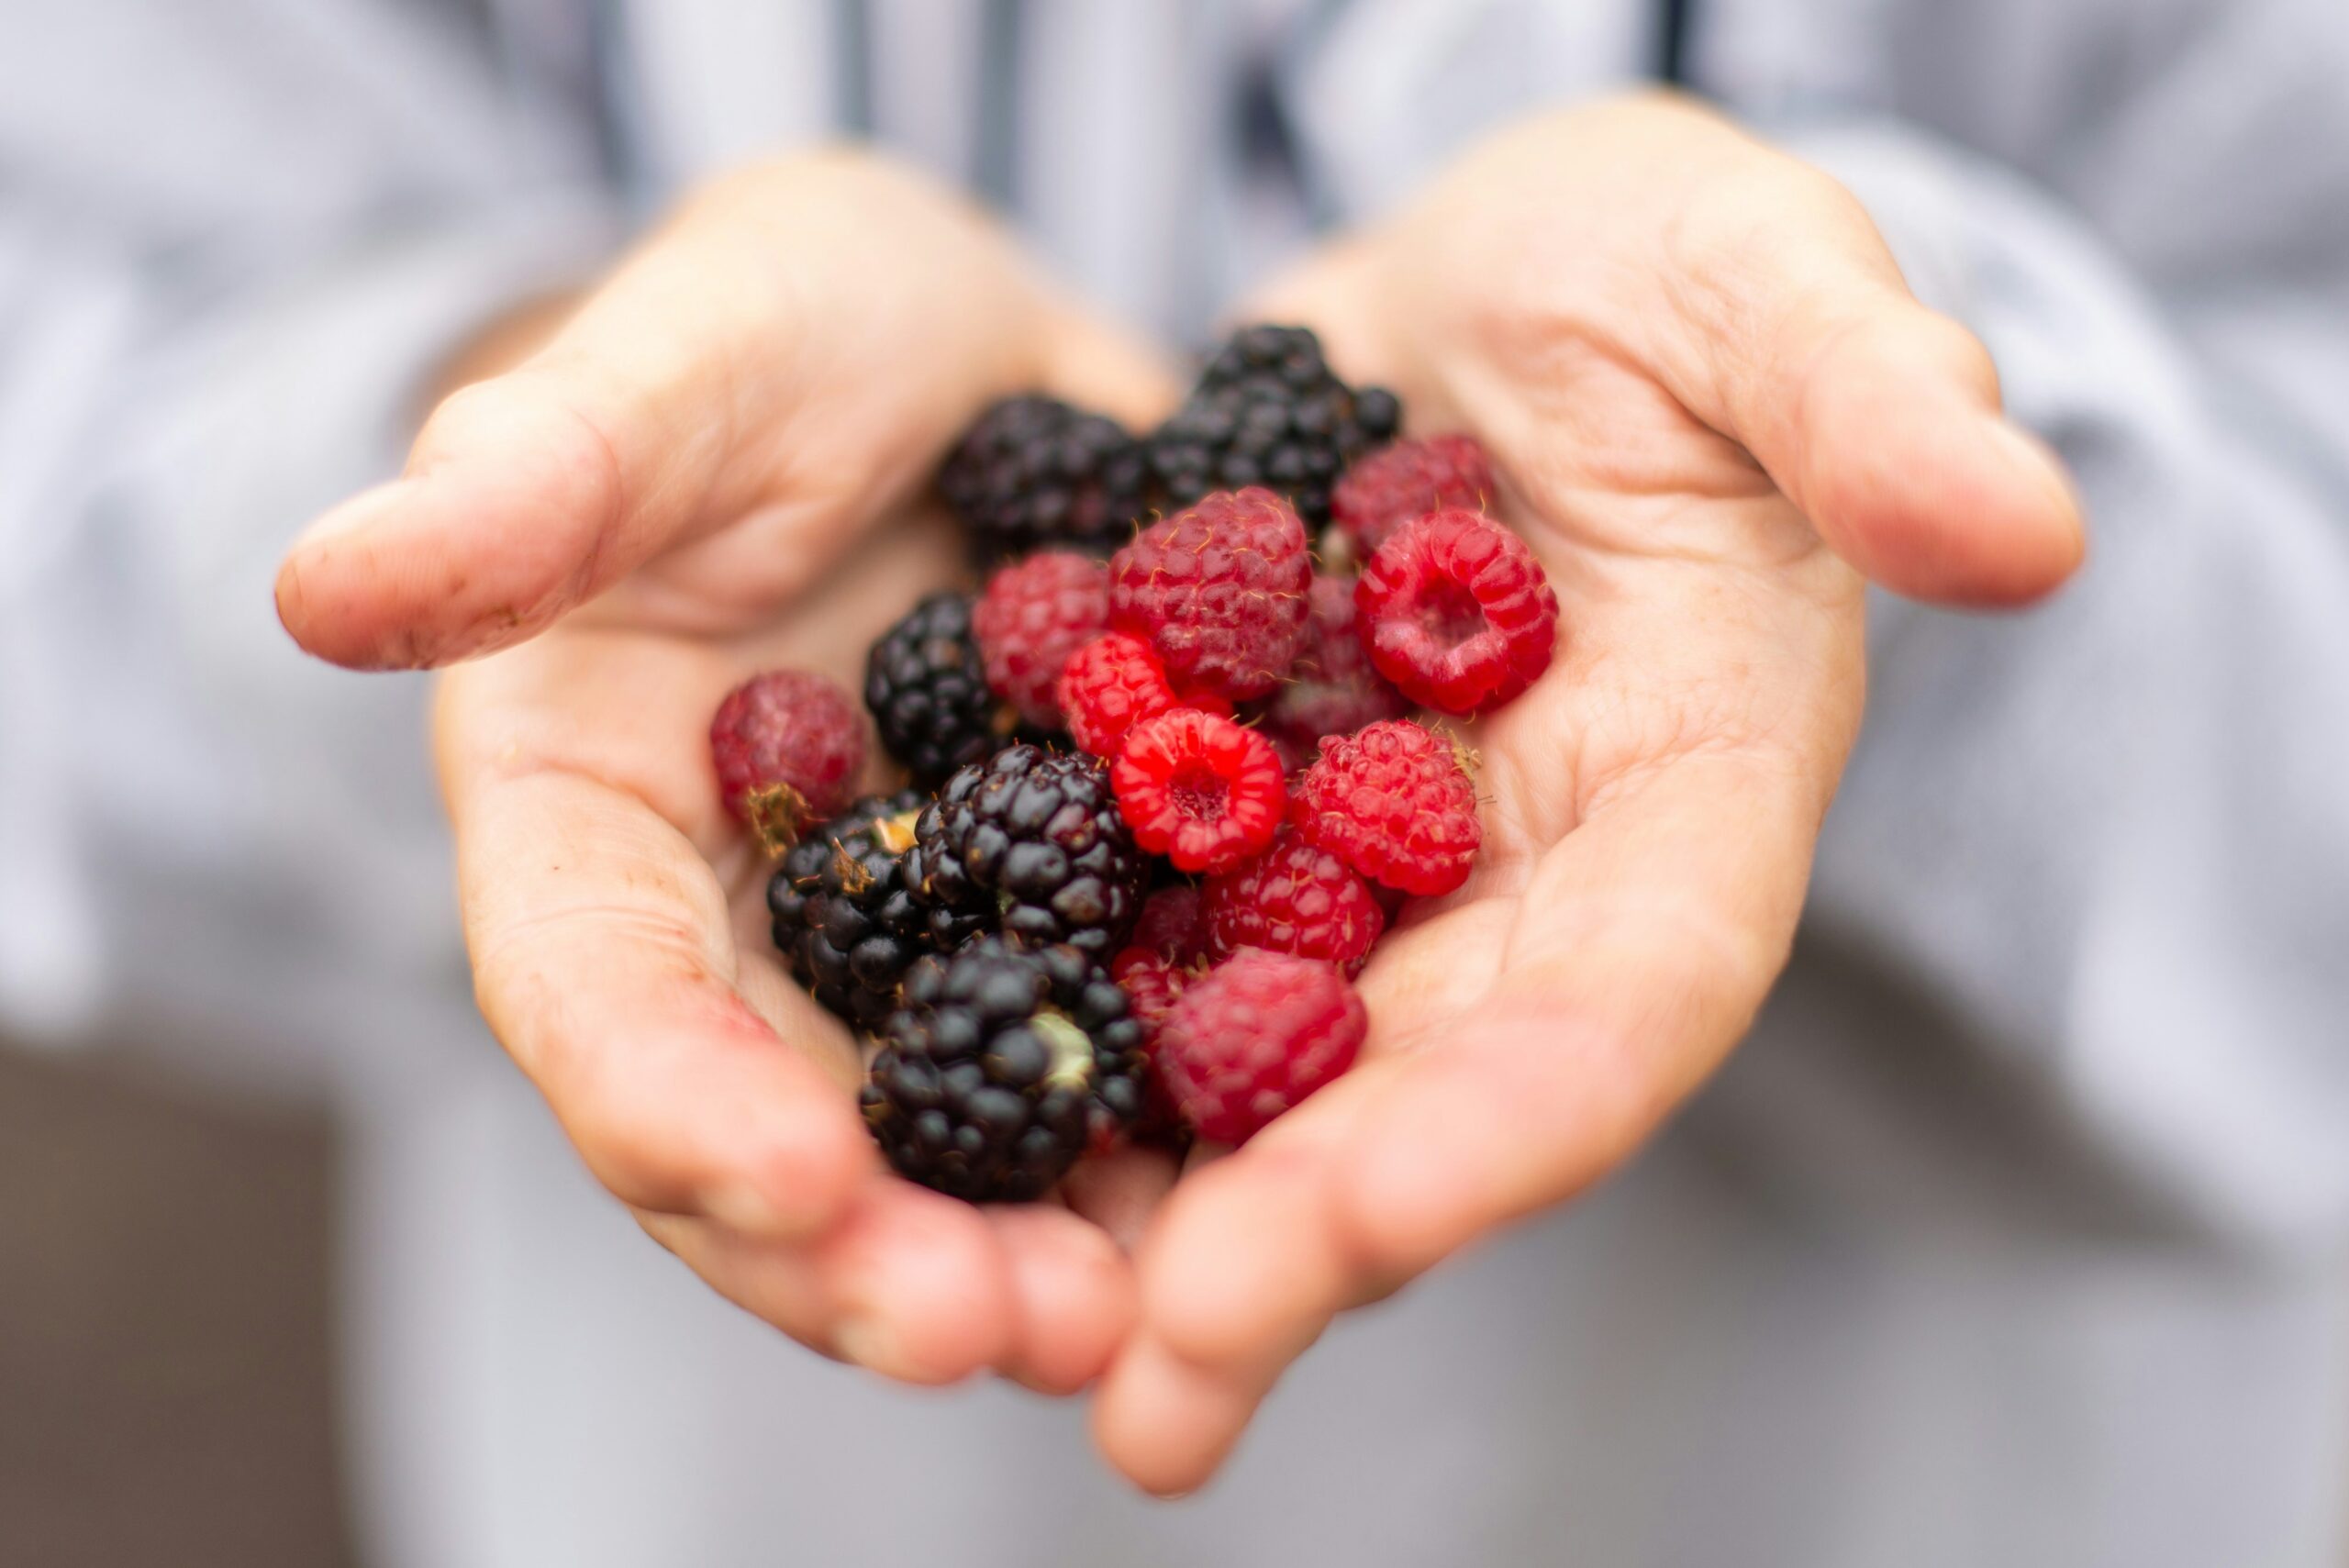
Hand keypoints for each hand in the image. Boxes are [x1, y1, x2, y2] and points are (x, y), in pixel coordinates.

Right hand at [276, 152, 1183, 1391]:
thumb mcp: (679, 362)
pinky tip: (1265, 1199)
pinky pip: (1116, 1063)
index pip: (594, 993)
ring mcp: (917, 952)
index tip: (782, 1180)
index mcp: (593, 814)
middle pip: (772, 1134)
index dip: (671, 1100)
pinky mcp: (1074, 935)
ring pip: (947, 1148)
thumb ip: (534, 480)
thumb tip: (322, 583)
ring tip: (1139, 1329)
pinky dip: (1176, 1148)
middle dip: (868, 1258)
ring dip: (1033, 1258)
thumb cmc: (779, 328)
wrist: (966, 352)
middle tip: (995, 1337)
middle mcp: (744, 928)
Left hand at [1092, 95, 2083, 1492]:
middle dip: (1302, 1245)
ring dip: (1155, 1218)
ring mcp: (1360, 877)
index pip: (1630, 994)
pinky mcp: (1218, 826)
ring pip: (1266, 1073)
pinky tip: (915, 1139)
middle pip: (1428, 1098)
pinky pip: (1126, 948)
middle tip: (1158, 1387)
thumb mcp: (1759, 285)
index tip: (1371, 1217)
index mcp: (1688, 792)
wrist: (1478, 289)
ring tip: (1017, 1345)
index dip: (1515, 1119)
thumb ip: (1864, 395)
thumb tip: (2024, 526)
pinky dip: (1034, 1038)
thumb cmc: (1656, 273)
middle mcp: (1520, 884)